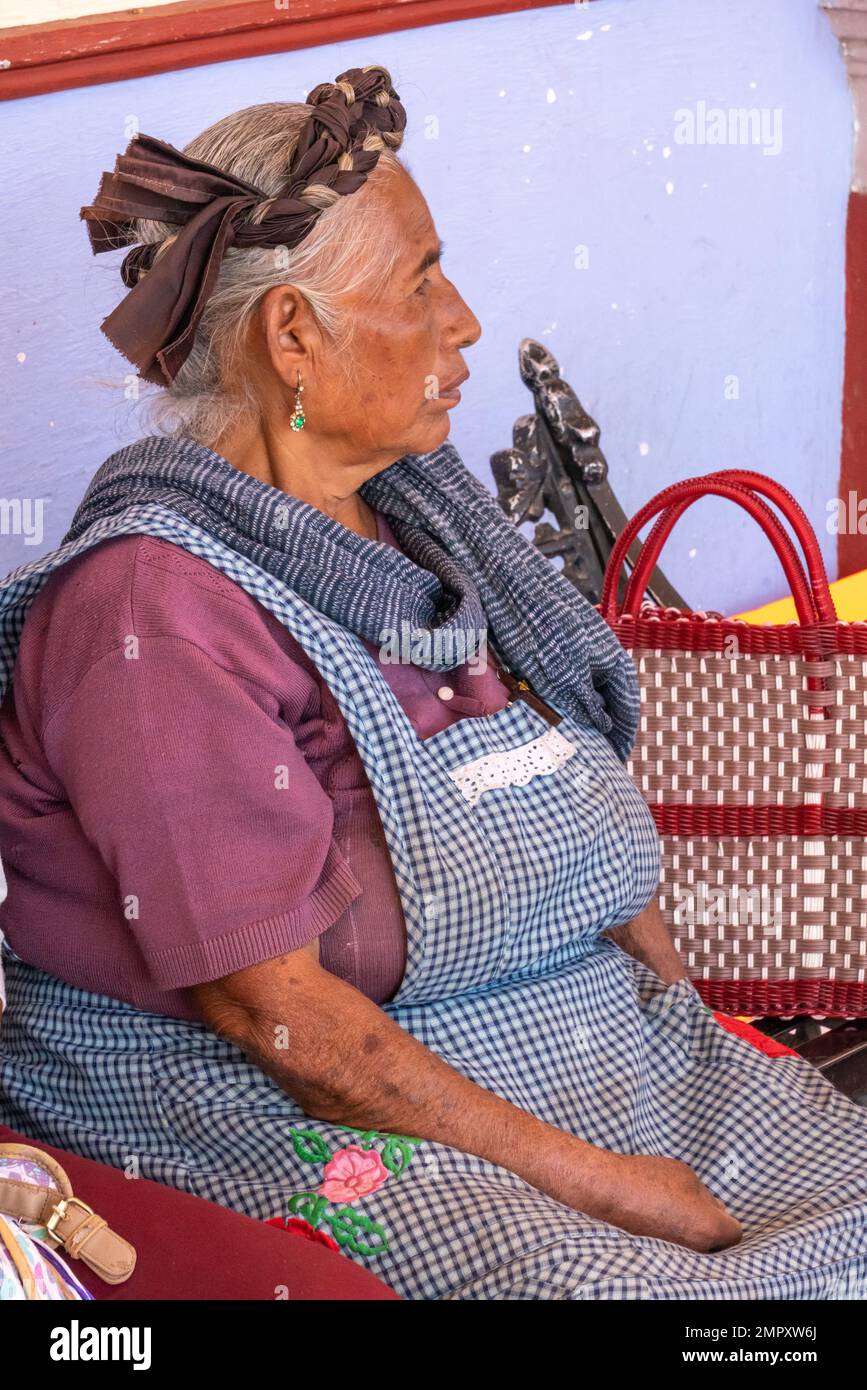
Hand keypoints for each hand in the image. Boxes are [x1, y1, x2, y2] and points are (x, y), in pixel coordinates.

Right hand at [576, 1149, 742, 1251]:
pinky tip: (664, 1215)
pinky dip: (676, 1234)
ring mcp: (678, 1253)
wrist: (612, 1191)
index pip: (736, 1232)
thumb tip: (713, 1207)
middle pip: (718, 1243)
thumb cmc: (650, 1179)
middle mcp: (698, 1248)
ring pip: (698, 1245)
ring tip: (677, 1208)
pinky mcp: (661, 1253)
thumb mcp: (688, 1176)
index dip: (727, 1216)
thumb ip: (706, 1195)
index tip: (717, 1207)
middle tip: (697, 1205)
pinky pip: (679, 1246)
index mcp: (710, 1228)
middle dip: (712, 1226)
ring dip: (694, 1230)